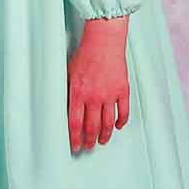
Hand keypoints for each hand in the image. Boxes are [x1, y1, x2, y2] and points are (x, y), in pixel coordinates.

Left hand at [67, 17, 129, 152]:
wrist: (104, 42)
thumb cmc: (85, 55)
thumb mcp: (69, 73)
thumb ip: (69, 92)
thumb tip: (65, 109)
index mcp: (78, 93)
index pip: (75, 123)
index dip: (75, 138)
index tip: (75, 146)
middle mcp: (94, 97)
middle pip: (92, 127)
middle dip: (89, 140)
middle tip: (88, 146)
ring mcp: (110, 95)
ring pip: (108, 124)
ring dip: (105, 135)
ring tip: (102, 141)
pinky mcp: (122, 91)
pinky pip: (123, 112)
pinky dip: (121, 122)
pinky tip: (117, 126)